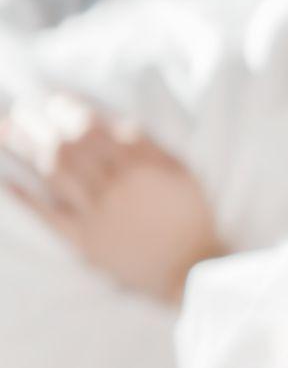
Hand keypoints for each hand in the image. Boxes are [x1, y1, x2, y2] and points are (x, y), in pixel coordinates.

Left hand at [0, 92, 227, 302]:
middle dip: (39, 123)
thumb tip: (113, 121)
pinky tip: (7, 181)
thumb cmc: (189, 216)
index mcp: (140, 165)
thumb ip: (149, 145)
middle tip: (21, 108)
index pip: (94, 127)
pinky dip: (26, 199)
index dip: (68, 109)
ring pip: (54, 174)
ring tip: (6, 130)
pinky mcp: (85, 241)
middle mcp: (115, 185)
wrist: (189, 269)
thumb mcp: (181, 172)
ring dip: (25, 149)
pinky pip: (49, 216)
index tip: (54, 99)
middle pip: (67, 146)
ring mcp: (97, 214)